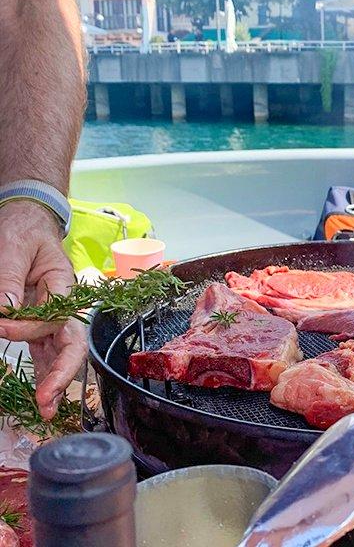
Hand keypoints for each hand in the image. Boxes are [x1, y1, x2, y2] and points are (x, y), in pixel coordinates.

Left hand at [0, 201, 85, 418]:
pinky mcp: (38, 322)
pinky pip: (44, 349)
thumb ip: (9, 276)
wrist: (27, 220)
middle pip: (72, 343)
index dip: (28, 329)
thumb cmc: (23, 228)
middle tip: (44, 401)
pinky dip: (44, 372)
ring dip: (54, 381)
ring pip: (60, 352)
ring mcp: (53, 315)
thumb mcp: (13, 244)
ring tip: (43, 409)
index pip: (55, 318)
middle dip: (61, 374)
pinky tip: (39, 395)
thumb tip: (5, 308)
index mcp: (64, 284)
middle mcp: (64, 304)